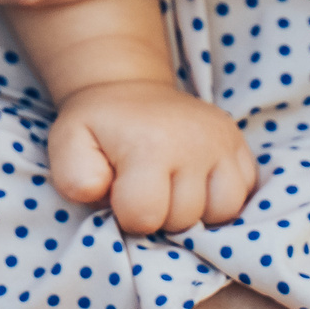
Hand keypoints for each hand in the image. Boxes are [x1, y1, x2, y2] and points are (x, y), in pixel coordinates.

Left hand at [48, 80, 257, 234]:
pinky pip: (242, 198)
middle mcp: (195, 141)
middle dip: (159, 214)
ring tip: (170, 186)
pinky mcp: (239, 145)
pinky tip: (194, 183)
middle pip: (183, 219)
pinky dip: (218, 200)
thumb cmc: (98, 125)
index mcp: (149, 143)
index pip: (144, 216)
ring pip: (220, 214)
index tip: (118, 193)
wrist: (128, 90)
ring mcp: (222, 142)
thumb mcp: (67, 143)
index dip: (126, 215)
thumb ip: (72, 176)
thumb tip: (99, 193)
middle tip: (143, 185)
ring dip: (193, 211)